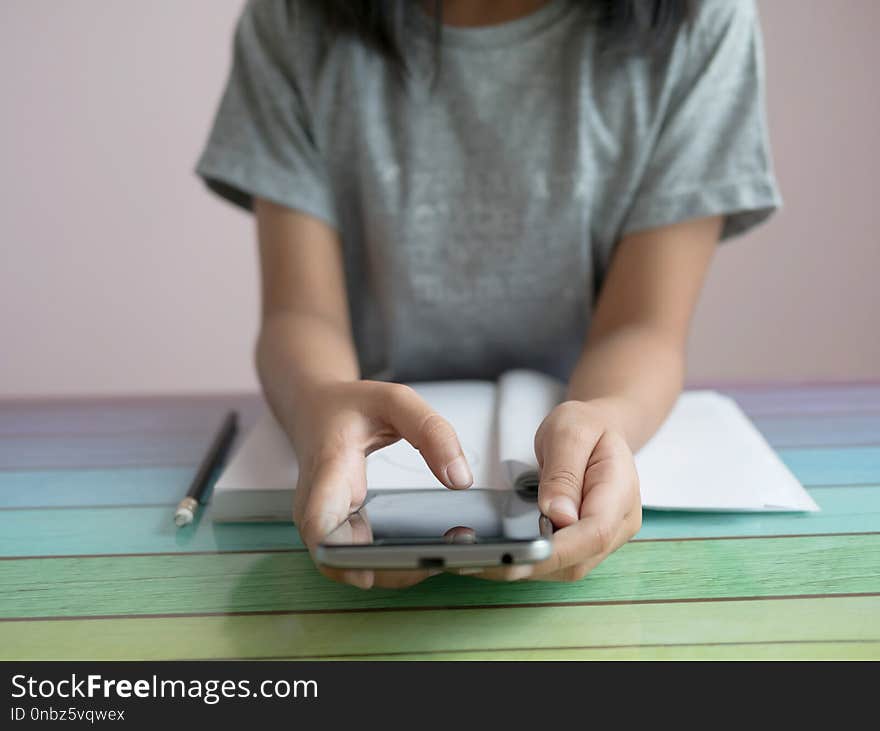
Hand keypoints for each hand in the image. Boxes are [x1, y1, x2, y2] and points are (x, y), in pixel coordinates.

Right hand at [290, 380, 472, 588]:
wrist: (314, 409)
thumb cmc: (350, 406)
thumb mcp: (395, 400)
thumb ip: (432, 432)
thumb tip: (460, 479)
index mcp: (328, 468)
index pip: (319, 522)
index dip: (337, 555)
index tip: (366, 574)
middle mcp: (317, 502)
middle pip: (335, 555)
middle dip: (381, 569)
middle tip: (433, 564)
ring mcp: (323, 518)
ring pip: (347, 562)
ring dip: (389, 568)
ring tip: (439, 559)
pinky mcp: (336, 527)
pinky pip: (356, 554)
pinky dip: (386, 560)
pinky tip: (423, 554)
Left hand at [476, 400, 641, 581]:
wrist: (598, 430)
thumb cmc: (586, 427)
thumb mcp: (570, 433)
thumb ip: (563, 473)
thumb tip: (557, 515)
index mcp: (620, 491)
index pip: (594, 533)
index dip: (557, 550)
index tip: (518, 555)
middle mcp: (620, 522)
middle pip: (579, 559)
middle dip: (533, 564)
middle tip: (483, 561)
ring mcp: (607, 538)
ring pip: (567, 568)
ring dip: (528, 567)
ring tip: (485, 559)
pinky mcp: (587, 544)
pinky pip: (561, 562)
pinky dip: (532, 561)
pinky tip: (503, 554)